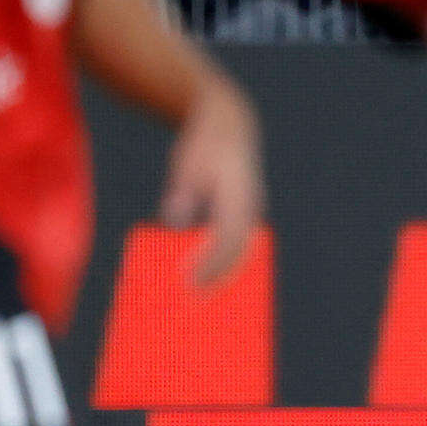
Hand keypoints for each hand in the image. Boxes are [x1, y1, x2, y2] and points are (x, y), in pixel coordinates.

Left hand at [161, 80, 264, 286]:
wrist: (230, 125)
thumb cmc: (203, 145)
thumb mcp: (187, 163)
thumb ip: (183, 191)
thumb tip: (174, 219)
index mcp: (239, 196)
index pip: (228, 239)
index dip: (211, 264)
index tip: (192, 283)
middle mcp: (250, 207)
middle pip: (240, 252)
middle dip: (221, 277)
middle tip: (197, 300)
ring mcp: (251, 210)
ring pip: (243, 251)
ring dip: (226, 274)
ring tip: (204, 295)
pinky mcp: (245, 213)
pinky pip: (237, 243)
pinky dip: (225, 260)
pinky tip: (207, 273)